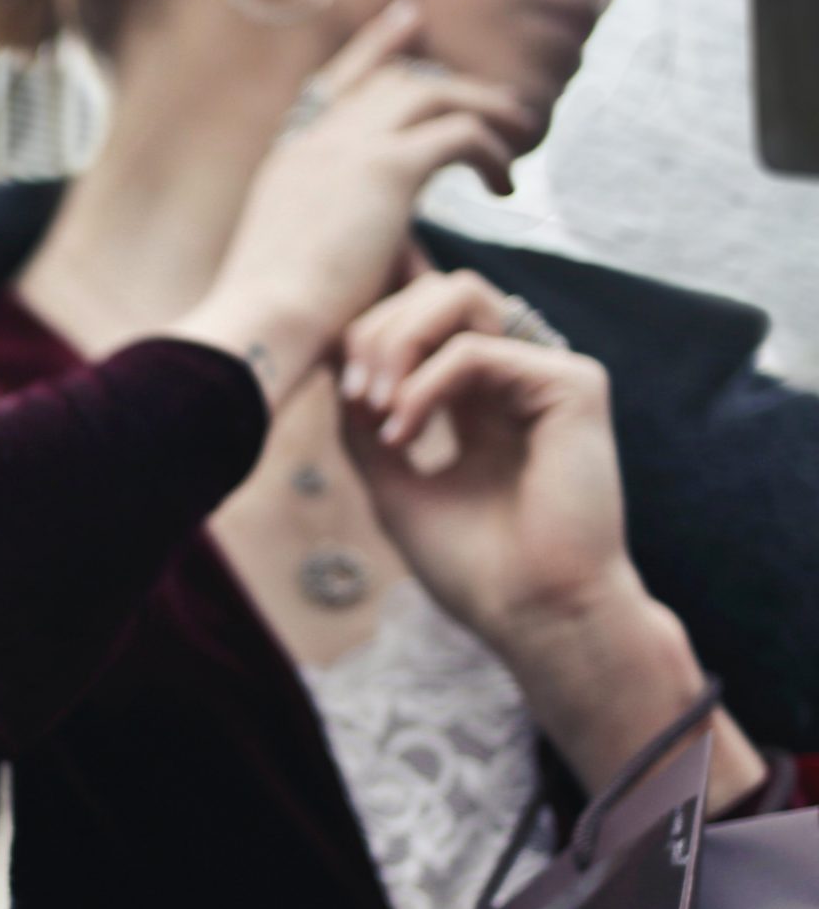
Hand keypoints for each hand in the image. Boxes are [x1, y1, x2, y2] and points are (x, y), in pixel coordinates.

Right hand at [174, 0, 539, 404]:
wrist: (261, 325)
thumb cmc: (274, 324)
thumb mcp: (294, 265)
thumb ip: (334, 238)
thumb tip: (379, 254)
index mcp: (287, 160)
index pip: (336, 82)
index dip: (376, 48)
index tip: (409, 20)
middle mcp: (316, 141)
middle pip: (395, 79)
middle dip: (451, 80)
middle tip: (497, 101)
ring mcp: (348, 147)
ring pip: (436, 93)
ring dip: (486, 109)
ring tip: (521, 136)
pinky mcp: (387, 169)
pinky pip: (459, 134)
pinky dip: (491, 153)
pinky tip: (505, 186)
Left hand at [342, 266, 772, 807]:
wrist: (532, 614)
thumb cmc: (472, 567)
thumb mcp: (392, 484)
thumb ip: (366, 422)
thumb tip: (335, 362)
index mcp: (480, 401)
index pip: (424, 324)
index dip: (372, 333)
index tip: (341, 392)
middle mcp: (517, 379)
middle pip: (439, 294)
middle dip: (378, 330)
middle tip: (352, 395)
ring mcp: (548, 376)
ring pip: (462, 296)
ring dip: (397, 341)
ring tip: (374, 405)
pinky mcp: (573, 385)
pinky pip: (476, 349)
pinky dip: (424, 384)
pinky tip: (402, 432)